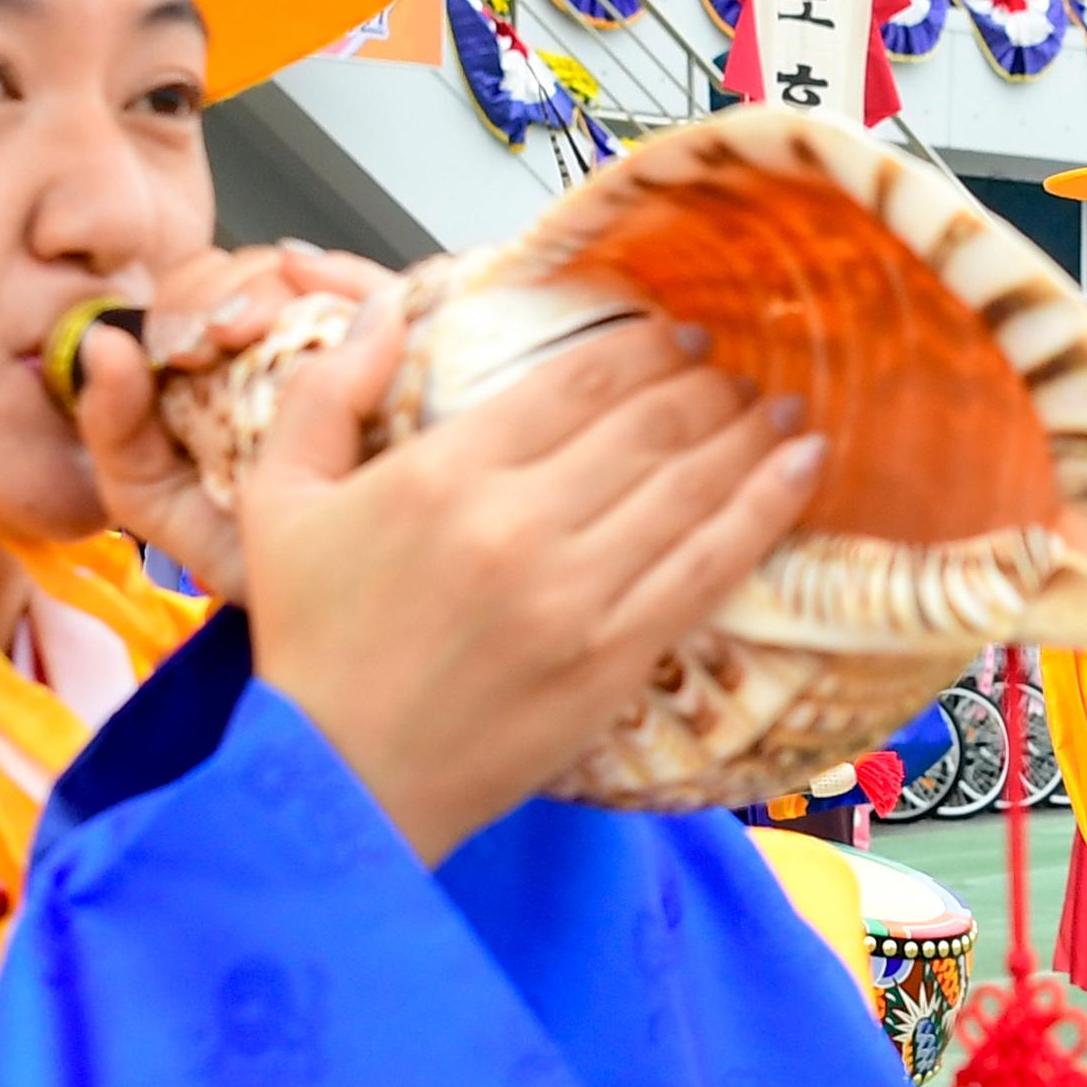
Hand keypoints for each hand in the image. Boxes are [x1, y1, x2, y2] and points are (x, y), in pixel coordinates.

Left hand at [70, 242, 392, 602]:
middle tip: (219, 339)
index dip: (187, 302)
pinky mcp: (413, 355)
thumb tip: (103, 344)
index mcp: (221, 365)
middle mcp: (286, 346)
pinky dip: (351, 277)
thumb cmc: (253, 557)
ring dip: (281, 286)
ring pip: (316, 275)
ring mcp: (352, 346)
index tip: (180, 348)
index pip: (200, 292)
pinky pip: (389, 292)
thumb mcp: (158, 498)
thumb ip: (115, 429)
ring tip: (257, 328)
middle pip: (258, 273)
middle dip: (229, 292)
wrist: (331, 617)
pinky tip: (323, 288)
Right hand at [234, 309, 827, 862]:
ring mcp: (577, 597)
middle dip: (709, 386)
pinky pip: (710, 567)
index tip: (680, 334)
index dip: (645, 347)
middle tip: (738, 369)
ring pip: (693, 486)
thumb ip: (331, 388)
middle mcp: (520, 526)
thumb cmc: (312, 645)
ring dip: (751, 435)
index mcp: (445, 474)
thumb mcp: (281, 500)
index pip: (577, 380)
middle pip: (649, 424)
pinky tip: (805, 469)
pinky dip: (767, 510)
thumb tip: (385, 301)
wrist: (337, 785)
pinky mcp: (616, 660)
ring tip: (785, 409)